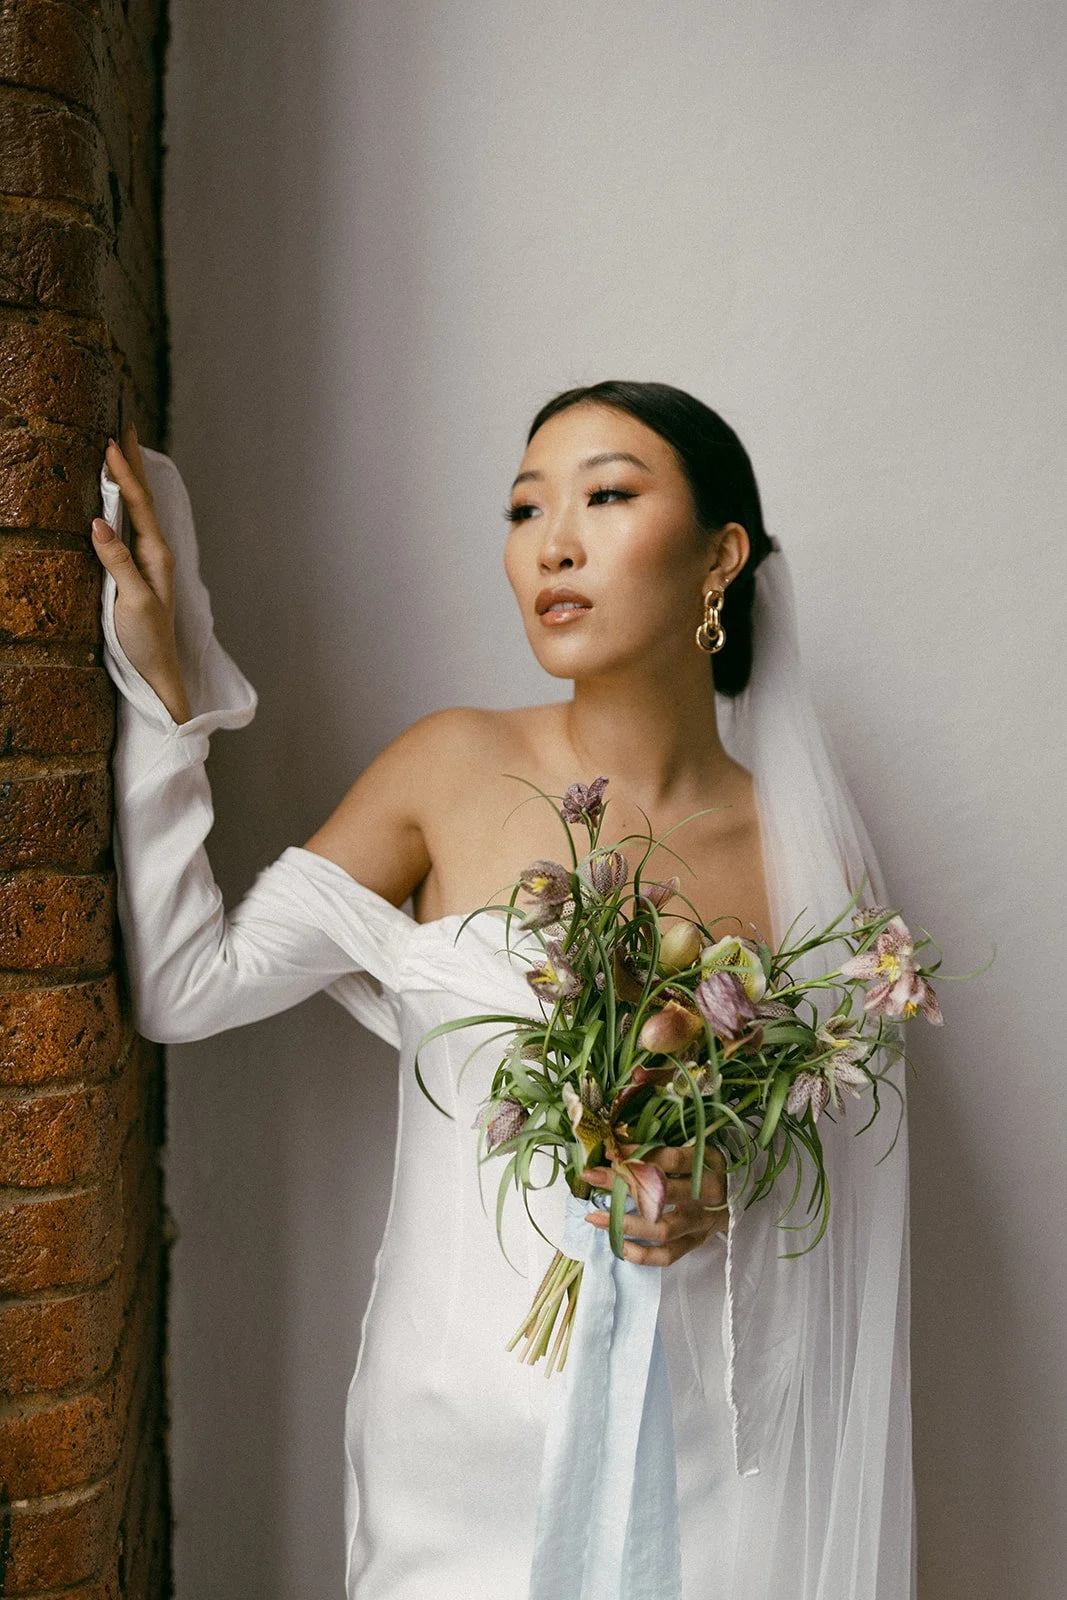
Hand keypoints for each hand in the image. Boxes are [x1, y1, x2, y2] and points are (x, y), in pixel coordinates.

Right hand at [91, 422, 190, 722]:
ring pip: (137, 510)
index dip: (125, 473)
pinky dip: (124, 504)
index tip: (112, 441)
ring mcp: (147, 563)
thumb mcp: (132, 602)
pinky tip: (118, 498)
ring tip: (121, 452)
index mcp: (156, 556)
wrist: (157, 672)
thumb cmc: (146, 642)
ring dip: (130, 479)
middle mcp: (155, 554)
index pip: (139, 504)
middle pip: (144, 499)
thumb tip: (99, 521)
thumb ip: (118, 562)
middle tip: (125, 427)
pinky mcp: (136, 573)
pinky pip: (130, 526)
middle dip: (133, 464)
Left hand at [581, 1141, 727, 1266]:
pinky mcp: (695, 1244)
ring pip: (661, 1230)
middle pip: (662, 1193)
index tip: (610, 1151)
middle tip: (592, 1177)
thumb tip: (619, 1144)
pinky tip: (617, 1244)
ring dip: (624, 1223)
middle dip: (623, 1184)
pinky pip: (666, 1256)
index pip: (670, 1159)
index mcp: (709, 1165)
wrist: (742, 1198)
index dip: (638, 1155)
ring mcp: (700, 1224)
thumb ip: (666, 1148)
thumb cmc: (712, 1169)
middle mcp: (706, 1196)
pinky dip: (641, 1254)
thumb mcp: (700, 1150)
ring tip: (593, 1216)